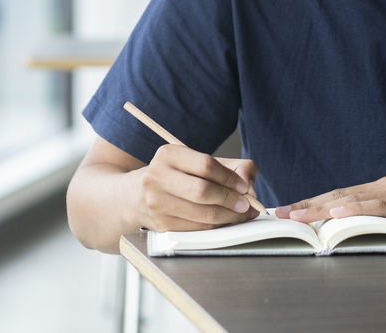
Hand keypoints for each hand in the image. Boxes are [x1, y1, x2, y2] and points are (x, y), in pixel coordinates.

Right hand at [139, 145, 259, 231]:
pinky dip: (216, 226)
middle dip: (230, 200)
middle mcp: (157, 177)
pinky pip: (197, 229)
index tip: (244, 186)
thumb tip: (248, 183)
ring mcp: (156, 203)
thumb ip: (229, 167)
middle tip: (246, 204)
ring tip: (241, 213)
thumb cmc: (177, 177)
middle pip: (203, 192)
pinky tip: (225, 220)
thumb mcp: (197, 162)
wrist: (137, 196)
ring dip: (228, 216)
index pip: (205, 165)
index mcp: (168, 155)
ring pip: (202, 214)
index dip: (229, 178)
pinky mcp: (161, 225)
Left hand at [274, 169, 385, 229]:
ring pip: (351, 199)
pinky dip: (356, 208)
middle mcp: (384, 186)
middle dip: (307, 205)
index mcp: (383, 189)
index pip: (339, 196)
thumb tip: (357, 225)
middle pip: (338, 195)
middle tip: (279, 213)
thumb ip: (385, 214)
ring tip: (298, 214)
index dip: (312, 203)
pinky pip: (378, 206)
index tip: (289, 210)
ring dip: (321, 207)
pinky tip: (339, 212)